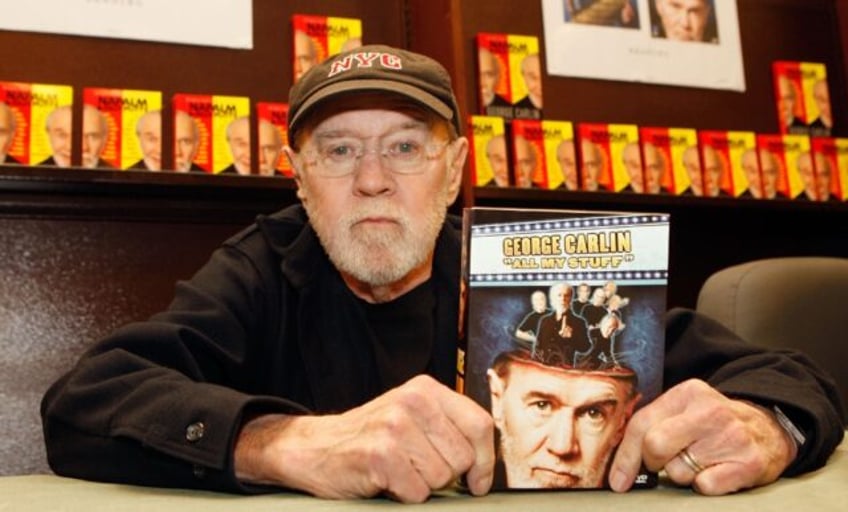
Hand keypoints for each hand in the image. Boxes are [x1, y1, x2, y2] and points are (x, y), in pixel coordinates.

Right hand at [234, 375, 494, 502]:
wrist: (317, 447)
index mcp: (426, 389)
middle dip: (447, 473)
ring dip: (423, 484)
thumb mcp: (412, 416)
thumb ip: (448, 428)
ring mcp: (395, 427)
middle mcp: (412, 402)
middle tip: (419, 467)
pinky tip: (387, 479)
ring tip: (400, 470)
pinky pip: (417, 492)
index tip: (479, 479)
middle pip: (463, 456)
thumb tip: (486, 463)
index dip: (486, 459)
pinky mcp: (380, 455)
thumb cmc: (369, 436)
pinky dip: (404, 495)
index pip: (479, 424)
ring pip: (442, 477)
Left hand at [608, 379, 796, 494]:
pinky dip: (705, 485)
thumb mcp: (684, 410)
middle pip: (655, 446)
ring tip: (700, 461)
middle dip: (653, 463)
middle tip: (666, 463)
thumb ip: (653, 424)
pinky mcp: (749, 464)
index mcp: (687, 393)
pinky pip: (705, 486)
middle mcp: (709, 412)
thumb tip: (618, 464)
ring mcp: (731, 437)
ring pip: (679, 472)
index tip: (617, 480)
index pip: (641, 424)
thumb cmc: (714, 424)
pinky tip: (715, 470)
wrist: (769, 429)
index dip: (624, 456)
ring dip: (683, 474)